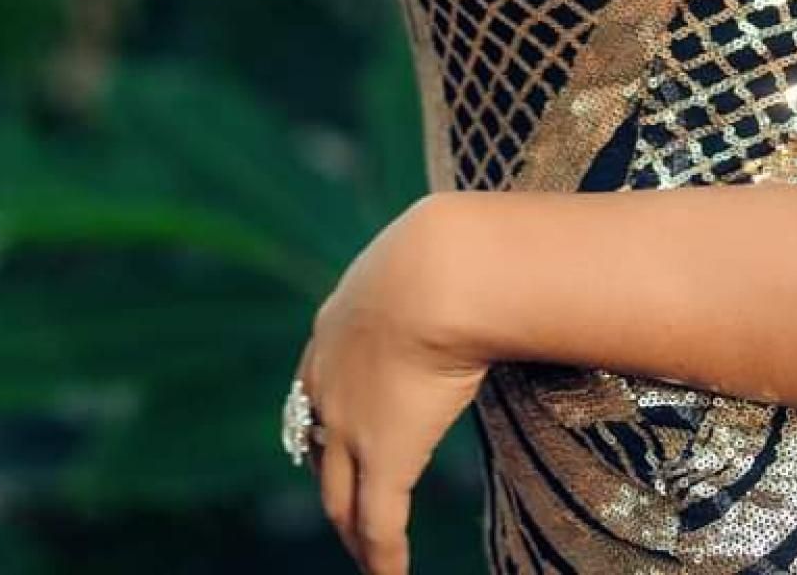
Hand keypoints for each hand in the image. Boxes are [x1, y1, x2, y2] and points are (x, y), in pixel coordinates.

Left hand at [291, 198, 487, 573]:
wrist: (441, 272)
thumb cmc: (450, 251)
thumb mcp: (425, 257)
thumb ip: (437, 274)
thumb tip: (482, 261)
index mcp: (333, 331)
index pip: (315, 396)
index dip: (323, 428)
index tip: (329, 445)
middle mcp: (328, 385)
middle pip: (318, 455)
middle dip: (332, 487)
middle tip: (345, 516)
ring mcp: (351, 427)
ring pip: (342, 499)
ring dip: (354, 532)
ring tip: (366, 558)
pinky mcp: (386, 457)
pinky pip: (380, 526)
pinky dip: (384, 560)